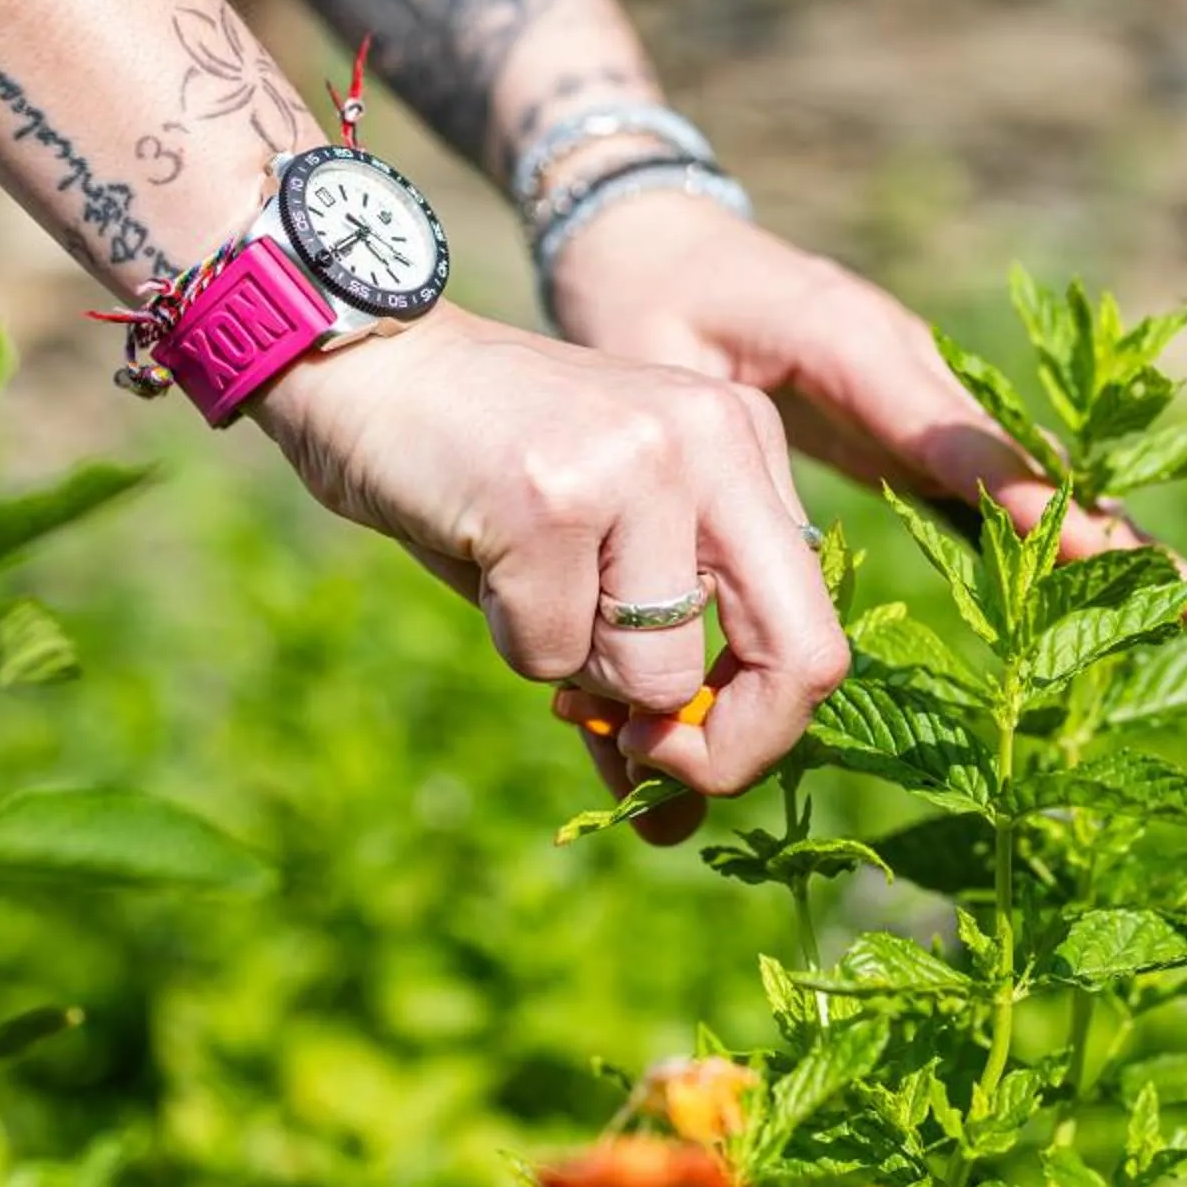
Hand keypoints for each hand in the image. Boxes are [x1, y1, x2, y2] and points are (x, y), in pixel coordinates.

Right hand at [255, 303, 849, 824]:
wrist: (367, 364)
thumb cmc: (479, 473)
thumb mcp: (591, 568)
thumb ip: (645, 679)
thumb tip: (674, 821)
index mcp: (746, 446)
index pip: (819, 630)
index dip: (763, 727)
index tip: (687, 756)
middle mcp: (717, 442)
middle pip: (800, 657)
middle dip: (726, 751)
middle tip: (649, 767)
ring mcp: (643, 462)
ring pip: (657, 674)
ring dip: (577, 674)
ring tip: (525, 588)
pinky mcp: (556, 493)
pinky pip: (553, 652)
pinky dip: (509, 641)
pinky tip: (482, 558)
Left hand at [547, 194, 1186, 577]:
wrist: (646, 234)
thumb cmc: (641, 303)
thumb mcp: (665, 371)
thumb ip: (731, 456)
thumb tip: (796, 567)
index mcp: (851, 337)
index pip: (951, 431)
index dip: (1020, 496)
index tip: (1086, 548)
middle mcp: (906, 356)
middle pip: (1019, 456)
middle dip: (1102, 527)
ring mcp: (916, 383)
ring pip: (1020, 469)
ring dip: (1097, 534)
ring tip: (1183, 598)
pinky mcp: (907, 412)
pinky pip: (986, 477)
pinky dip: (1043, 528)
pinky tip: (1096, 585)